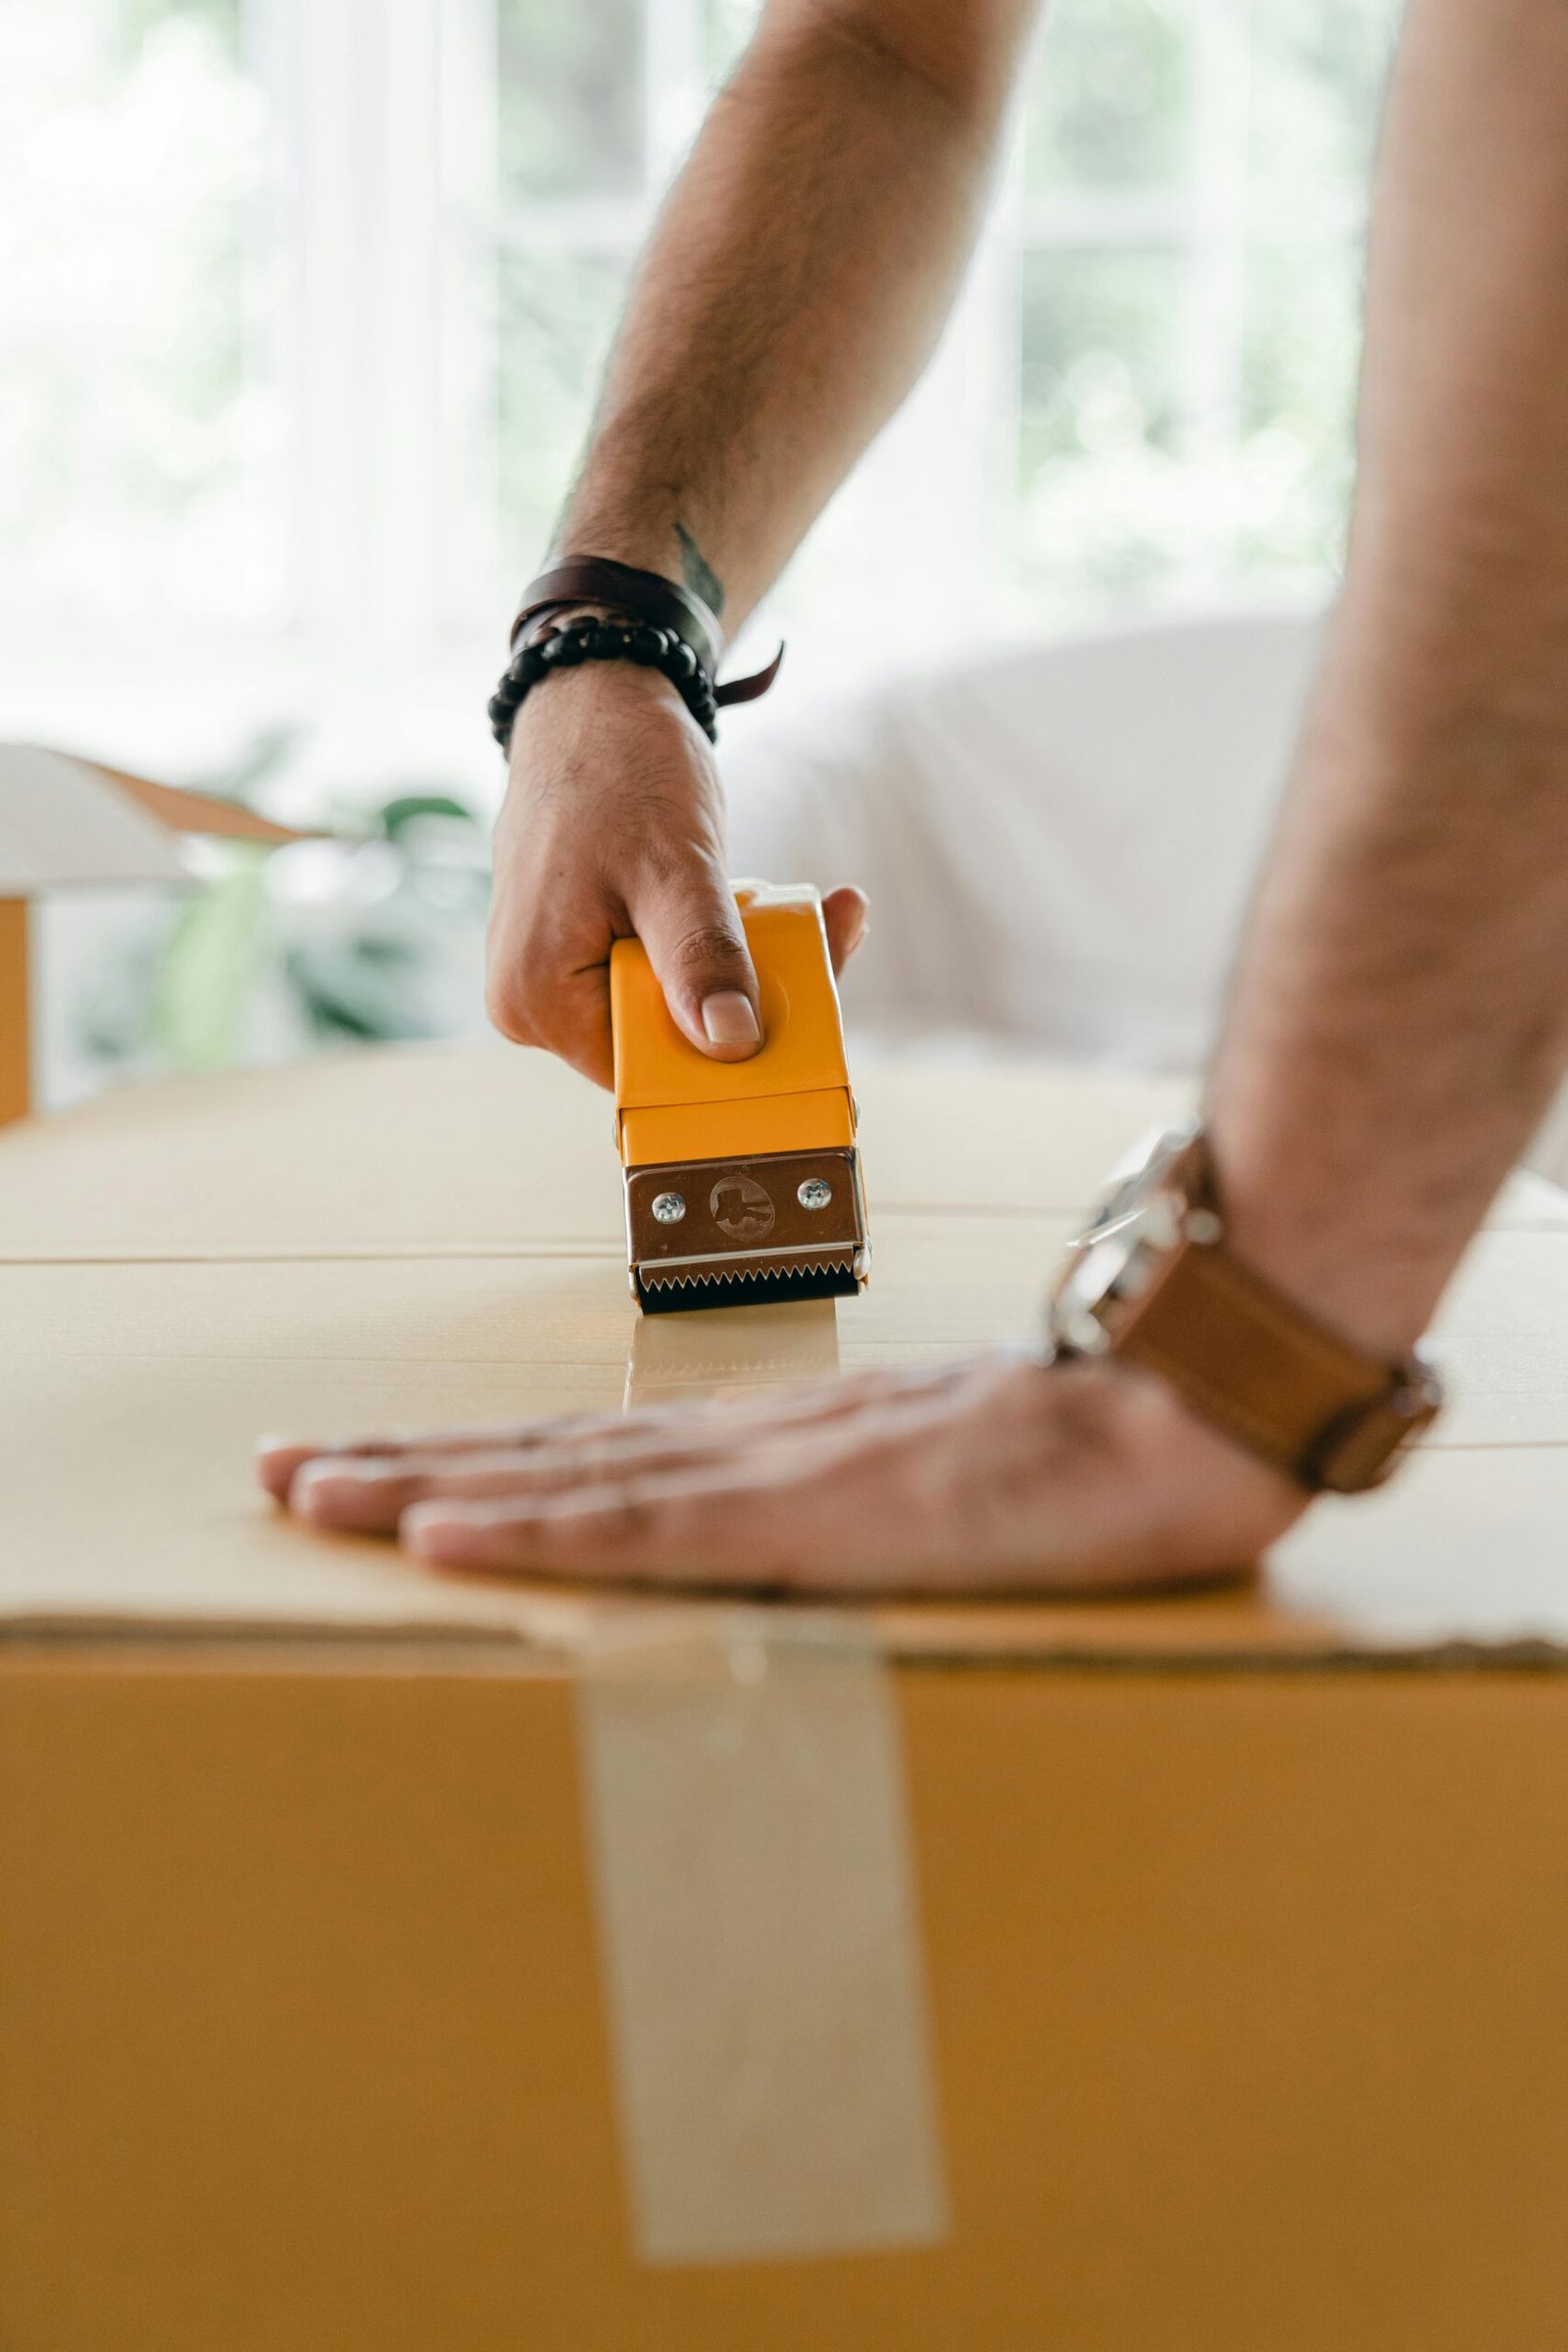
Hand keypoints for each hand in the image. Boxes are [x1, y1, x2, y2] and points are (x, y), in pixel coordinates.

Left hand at [257, 1352, 1304, 1594]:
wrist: (1183, 1406)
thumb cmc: (1088, 1443)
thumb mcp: (949, 1473)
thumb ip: (868, 1490)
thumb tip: (805, 1524)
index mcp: (778, 1446)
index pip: (599, 1452)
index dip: (478, 1460)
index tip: (375, 1465)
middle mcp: (750, 1446)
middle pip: (549, 1453)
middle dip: (406, 1462)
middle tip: (282, 1470)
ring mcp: (774, 1472)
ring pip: (564, 1479)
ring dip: (426, 1485)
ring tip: (311, 1493)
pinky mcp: (811, 1512)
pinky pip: (645, 1528)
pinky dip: (530, 1527)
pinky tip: (440, 1531)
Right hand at [485, 659, 868, 1087]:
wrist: (595, 697)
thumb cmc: (619, 768)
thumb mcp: (674, 867)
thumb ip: (701, 958)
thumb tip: (733, 1044)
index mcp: (537, 1001)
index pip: (648, 1073)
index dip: (731, 1058)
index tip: (813, 1015)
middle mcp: (536, 1004)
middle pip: (670, 1043)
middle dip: (757, 999)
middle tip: (831, 932)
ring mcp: (560, 977)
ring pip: (680, 1007)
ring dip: (752, 967)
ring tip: (810, 910)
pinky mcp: (590, 950)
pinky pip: (671, 973)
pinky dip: (727, 944)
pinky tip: (769, 901)